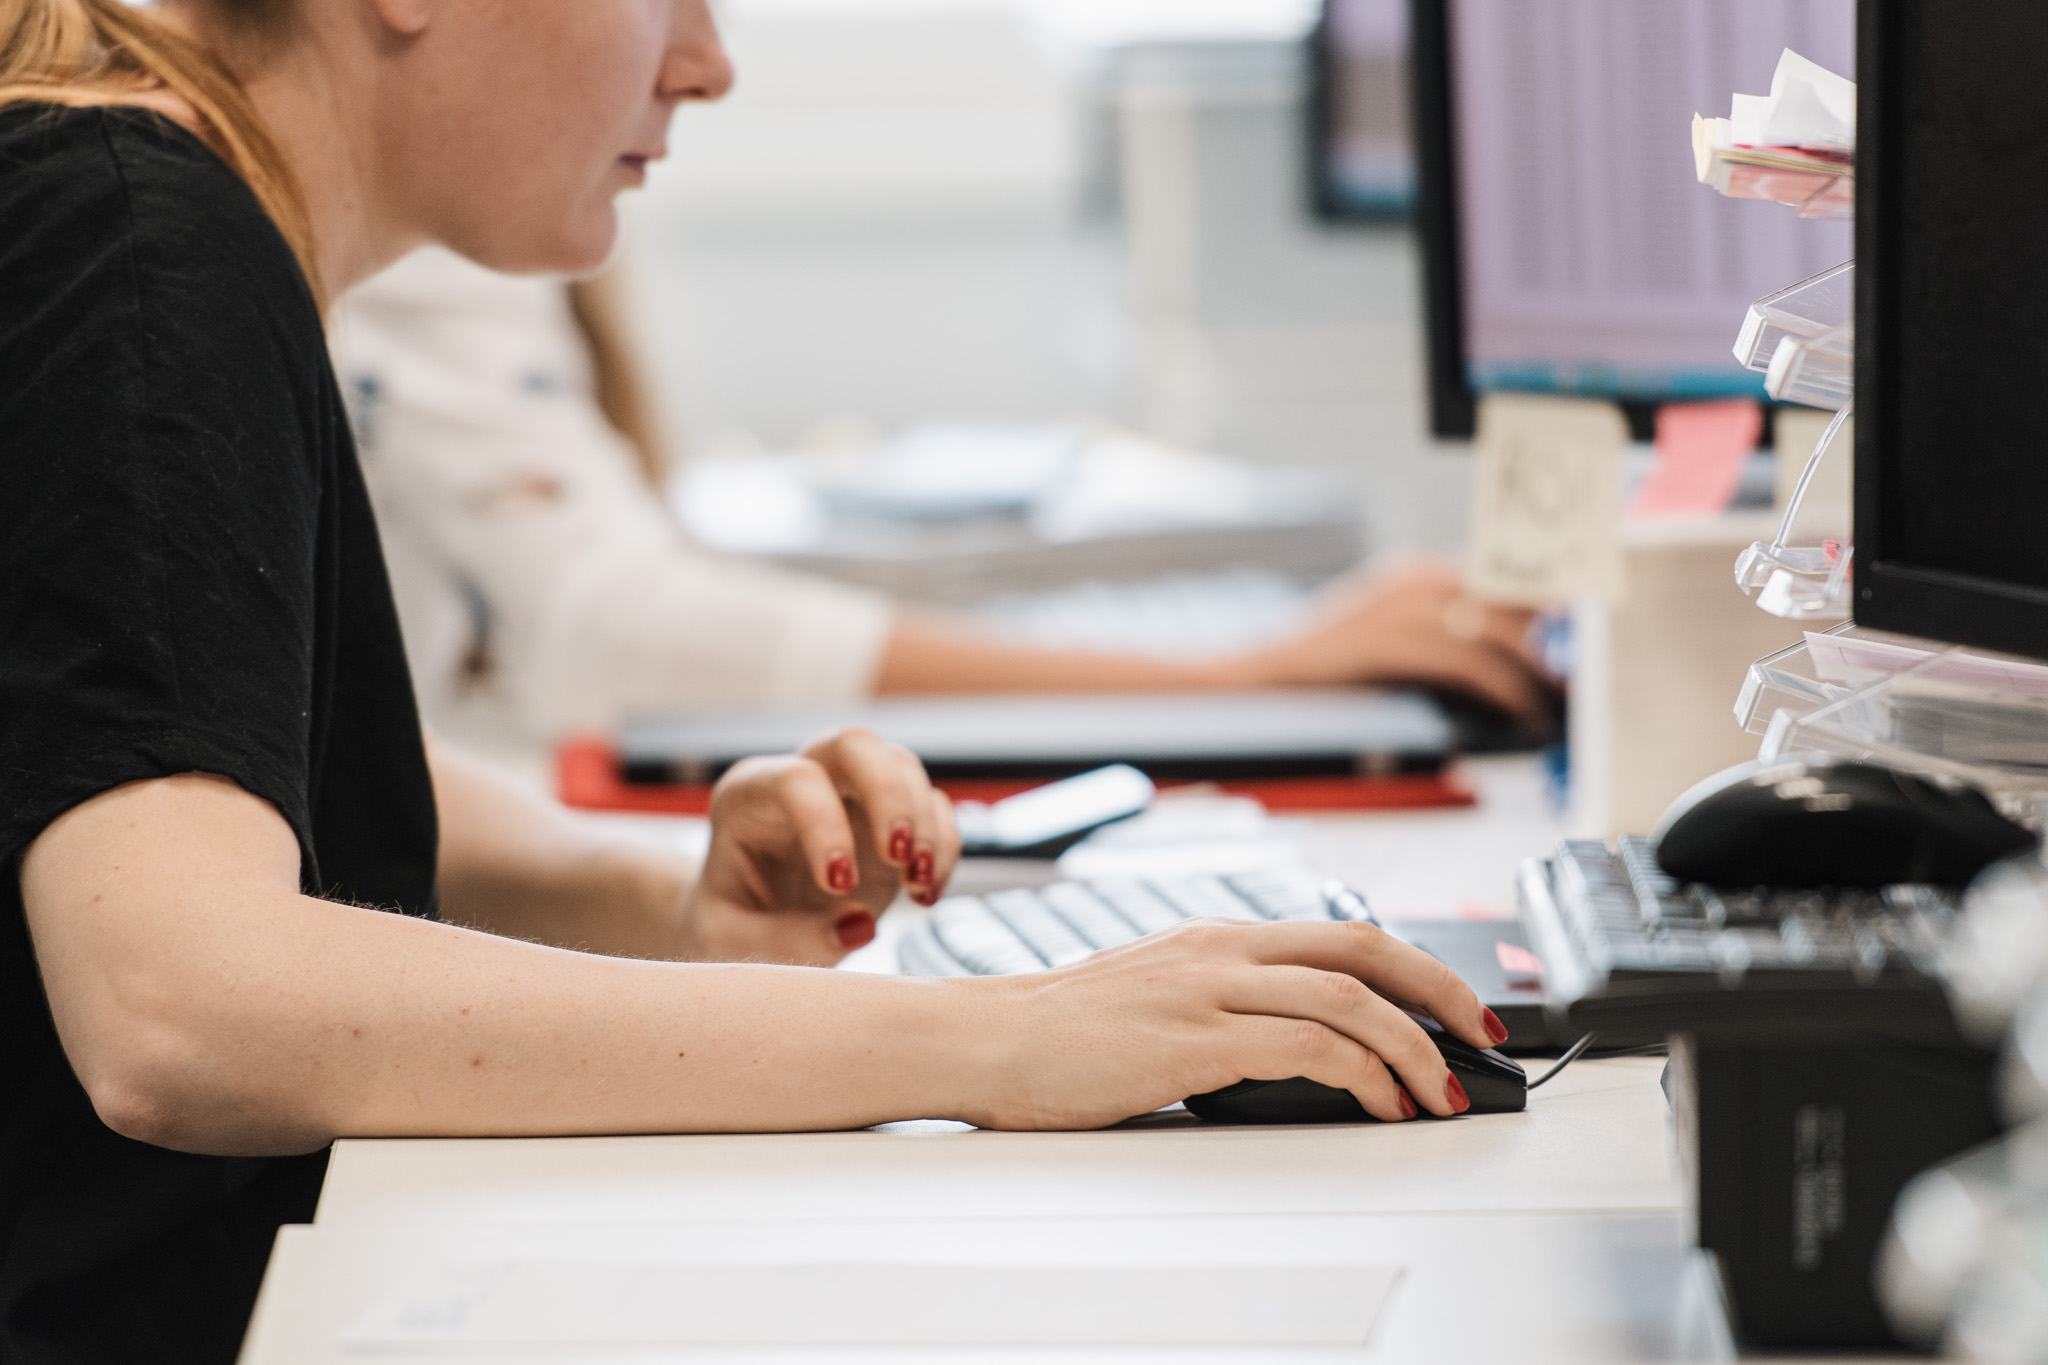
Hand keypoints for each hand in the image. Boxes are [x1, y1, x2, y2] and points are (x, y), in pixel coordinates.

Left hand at [678, 728, 960, 966]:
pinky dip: (944, 847)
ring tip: (919, 886)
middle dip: (890, 795)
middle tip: (901, 856)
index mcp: (748, 798)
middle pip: (856, 744)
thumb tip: (861, 925)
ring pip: (902, 766)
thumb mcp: (735, 944)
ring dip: (925, 825)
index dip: (825, 824)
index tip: (839, 885)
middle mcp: (802, 780)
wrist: (747, 928)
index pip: (795, 780)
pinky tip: (926, 894)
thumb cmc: (729, 927)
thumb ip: (789, 940)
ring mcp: (850, 793)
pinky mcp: (888, 818)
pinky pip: (932, 806)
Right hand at [963, 917, 1508, 1127]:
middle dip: (1439, 991)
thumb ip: (1219, 1004)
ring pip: (1349, 999)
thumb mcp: (1152, 997)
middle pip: (1363, 948)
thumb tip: (1292, 1047)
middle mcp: (1220, 948)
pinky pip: (1308, 1046)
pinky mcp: (1193, 1039)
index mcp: (1215, 936)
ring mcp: (1208, 988)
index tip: (1451, 1007)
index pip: (1339, 933)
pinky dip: (1362, 1075)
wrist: (984, 1040)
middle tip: (1482, 1034)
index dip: (1412, 967)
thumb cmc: (1056, 1031)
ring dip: (1413, 1050)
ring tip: (1439, 1092)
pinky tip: (1379, 1105)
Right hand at [1238, 559, 1554, 720]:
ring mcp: (1395, 604)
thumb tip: (1509, 662)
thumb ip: (1441, 643)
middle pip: (1506, 595)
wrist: (1254, 682)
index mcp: (1413, 575)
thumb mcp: (1389, 646)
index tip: (1586, 625)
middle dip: (1553, 633)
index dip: (1548, 599)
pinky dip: (1502, 686)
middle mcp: (1410, 579)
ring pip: (1492, 626)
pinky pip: (1464, 658)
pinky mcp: (1385, 638)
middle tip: (1585, 668)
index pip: (1499, 576)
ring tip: (1560, 695)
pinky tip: (1520, 708)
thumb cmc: (1324, 678)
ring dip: (1535, 665)